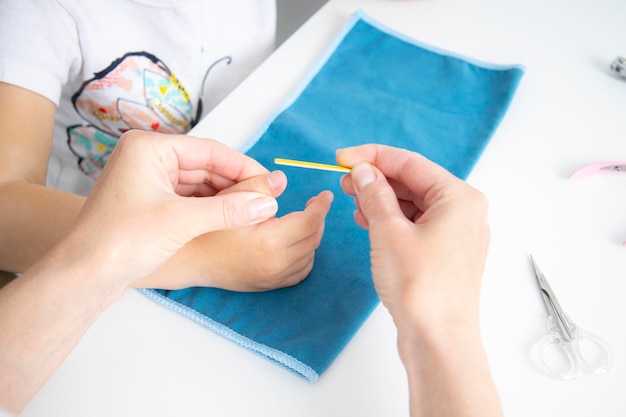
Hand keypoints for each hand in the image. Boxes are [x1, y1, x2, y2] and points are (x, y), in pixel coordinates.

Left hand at [64, 130, 280, 289]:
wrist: (83, 277)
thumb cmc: (121, 242)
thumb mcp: (183, 222)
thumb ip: (230, 210)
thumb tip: (269, 204)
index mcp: (149, 148)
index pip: (210, 151)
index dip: (245, 168)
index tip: (271, 186)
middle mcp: (147, 157)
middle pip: (206, 166)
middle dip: (237, 186)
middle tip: (267, 202)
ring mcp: (146, 180)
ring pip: (198, 184)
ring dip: (225, 199)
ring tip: (254, 213)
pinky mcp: (147, 202)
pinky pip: (187, 198)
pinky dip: (209, 209)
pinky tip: (230, 220)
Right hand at [138, 172, 332, 290]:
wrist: (187, 260)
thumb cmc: (204, 227)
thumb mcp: (231, 199)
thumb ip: (260, 187)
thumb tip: (284, 179)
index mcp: (269, 241)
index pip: (309, 221)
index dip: (321, 206)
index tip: (326, 195)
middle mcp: (275, 263)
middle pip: (313, 238)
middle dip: (317, 219)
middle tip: (313, 204)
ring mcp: (272, 278)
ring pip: (309, 255)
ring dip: (311, 237)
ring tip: (302, 220)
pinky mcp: (268, 286)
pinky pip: (299, 271)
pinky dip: (304, 256)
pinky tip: (294, 242)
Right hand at [337, 144, 499, 416]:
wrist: (438, 341)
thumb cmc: (420, 286)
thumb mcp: (389, 232)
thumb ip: (375, 194)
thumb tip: (363, 171)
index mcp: (459, 197)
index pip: (410, 163)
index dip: (373, 156)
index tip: (342, 157)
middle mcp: (463, 212)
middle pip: (414, 182)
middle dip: (377, 179)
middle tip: (343, 181)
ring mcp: (456, 235)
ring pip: (414, 205)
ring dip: (382, 200)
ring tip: (353, 202)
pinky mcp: (445, 255)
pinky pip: (416, 225)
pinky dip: (392, 221)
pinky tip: (368, 221)